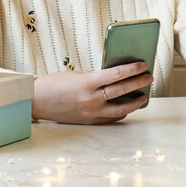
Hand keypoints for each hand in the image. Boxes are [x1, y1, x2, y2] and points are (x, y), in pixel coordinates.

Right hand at [32, 62, 152, 123]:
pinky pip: (111, 118)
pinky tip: (127, 105)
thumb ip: (96, 76)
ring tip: (144, 95)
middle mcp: (91, 99)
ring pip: (121, 109)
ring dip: (135, 102)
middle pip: (122, 90)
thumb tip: (116, 76)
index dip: (132, 69)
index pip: (116, 74)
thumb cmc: (54, 84)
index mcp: (87, 83)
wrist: (36, 102)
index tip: (143, 64)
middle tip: (149, 77)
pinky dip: (121, 111)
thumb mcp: (76, 75)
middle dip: (139, 83)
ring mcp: (91, 113)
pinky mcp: (90, 122)